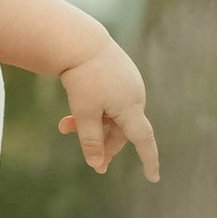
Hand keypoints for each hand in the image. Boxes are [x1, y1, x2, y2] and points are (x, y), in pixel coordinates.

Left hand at [59, 43, 159, 181]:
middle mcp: (135, 95)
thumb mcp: (84, 112)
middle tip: (94, 165)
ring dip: (91, 125)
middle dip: (105, 144)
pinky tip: (71, 111)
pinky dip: (93, 109)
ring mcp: (128, 83)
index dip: (149, 160)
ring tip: (63, 127)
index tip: (153, 177)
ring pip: (112, 114)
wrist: (79, 40)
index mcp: (131, 107)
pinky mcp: (120, 73)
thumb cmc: (82, 78)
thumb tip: (96, 165)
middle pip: (122, 130)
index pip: (144, 140)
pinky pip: (109, 99)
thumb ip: (90, 141)